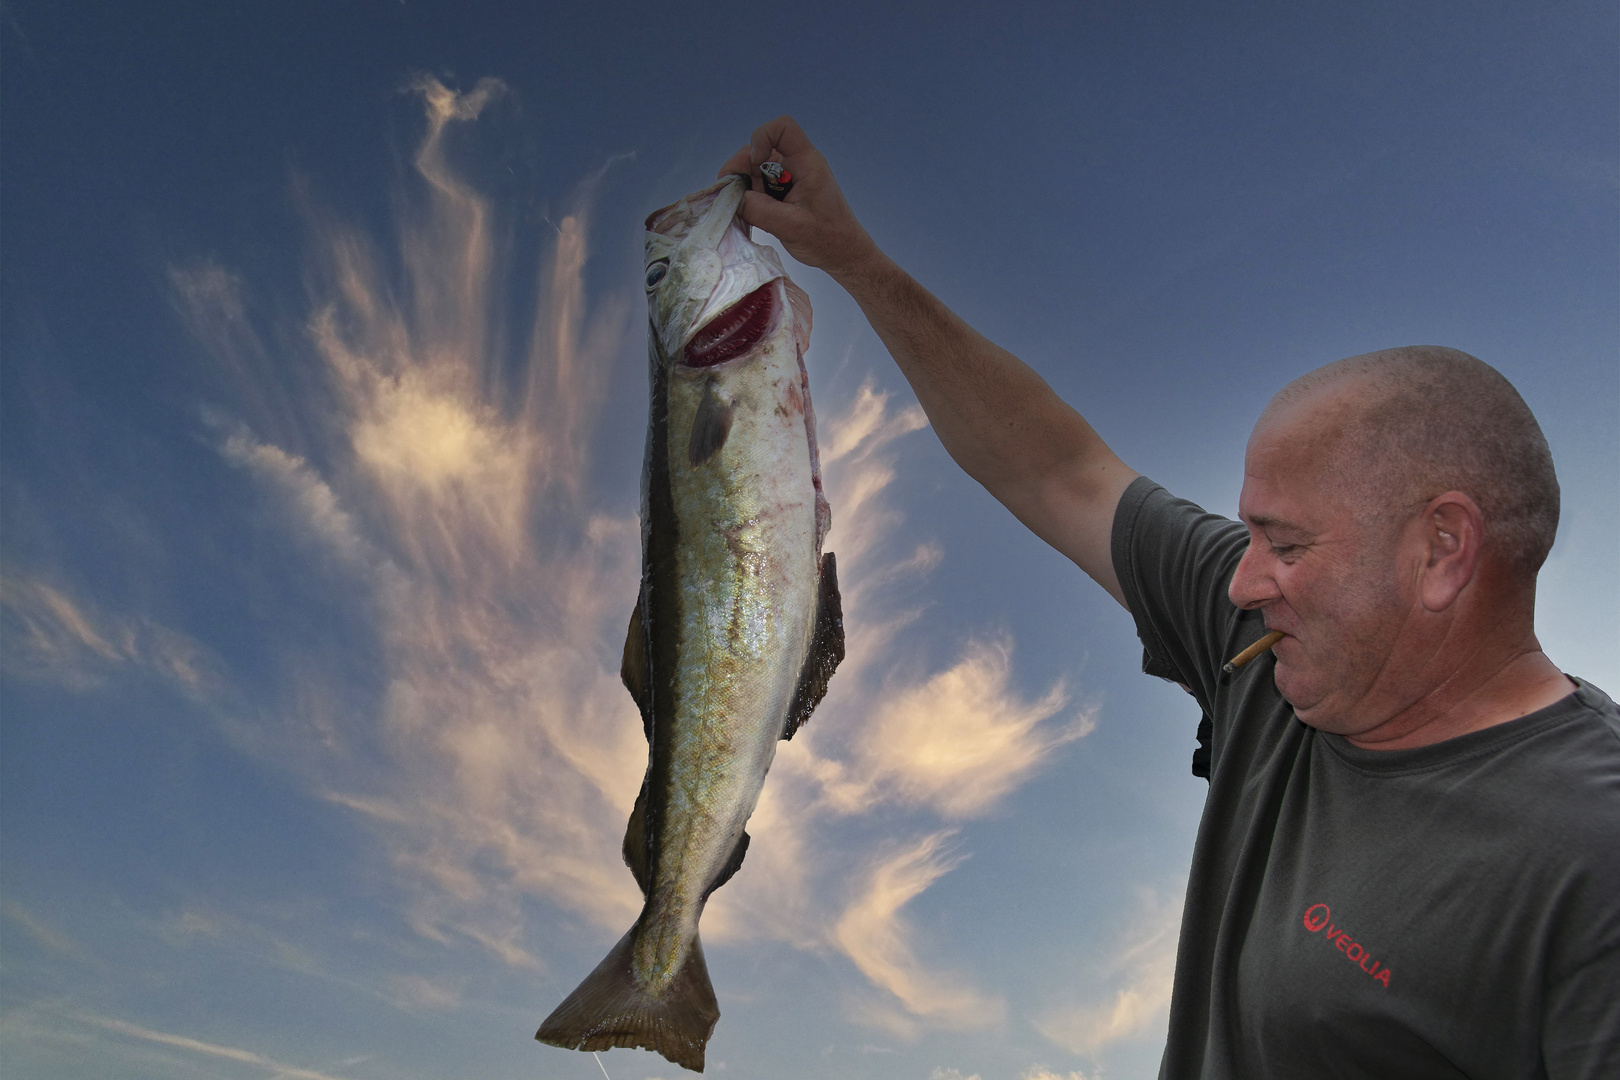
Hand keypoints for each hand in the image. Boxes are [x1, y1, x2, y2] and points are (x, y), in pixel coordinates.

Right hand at [717, 116, 880, 283]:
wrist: (842, 254)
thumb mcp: (790, 225)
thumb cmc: (827, 238)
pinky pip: (759, 185)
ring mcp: (789, 178)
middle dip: (741, 168)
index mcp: (806, 163)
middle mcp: (796, 165)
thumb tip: (731, 199)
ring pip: (756, 169)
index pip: (782, 128)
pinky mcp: (784, 193)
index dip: (762, 139)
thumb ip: (758, 209)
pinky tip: (748, 213)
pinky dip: (749, 196)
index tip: (755, 164)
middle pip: (760, 150)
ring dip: (744, 185)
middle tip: (730, 193)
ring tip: (740, 208)